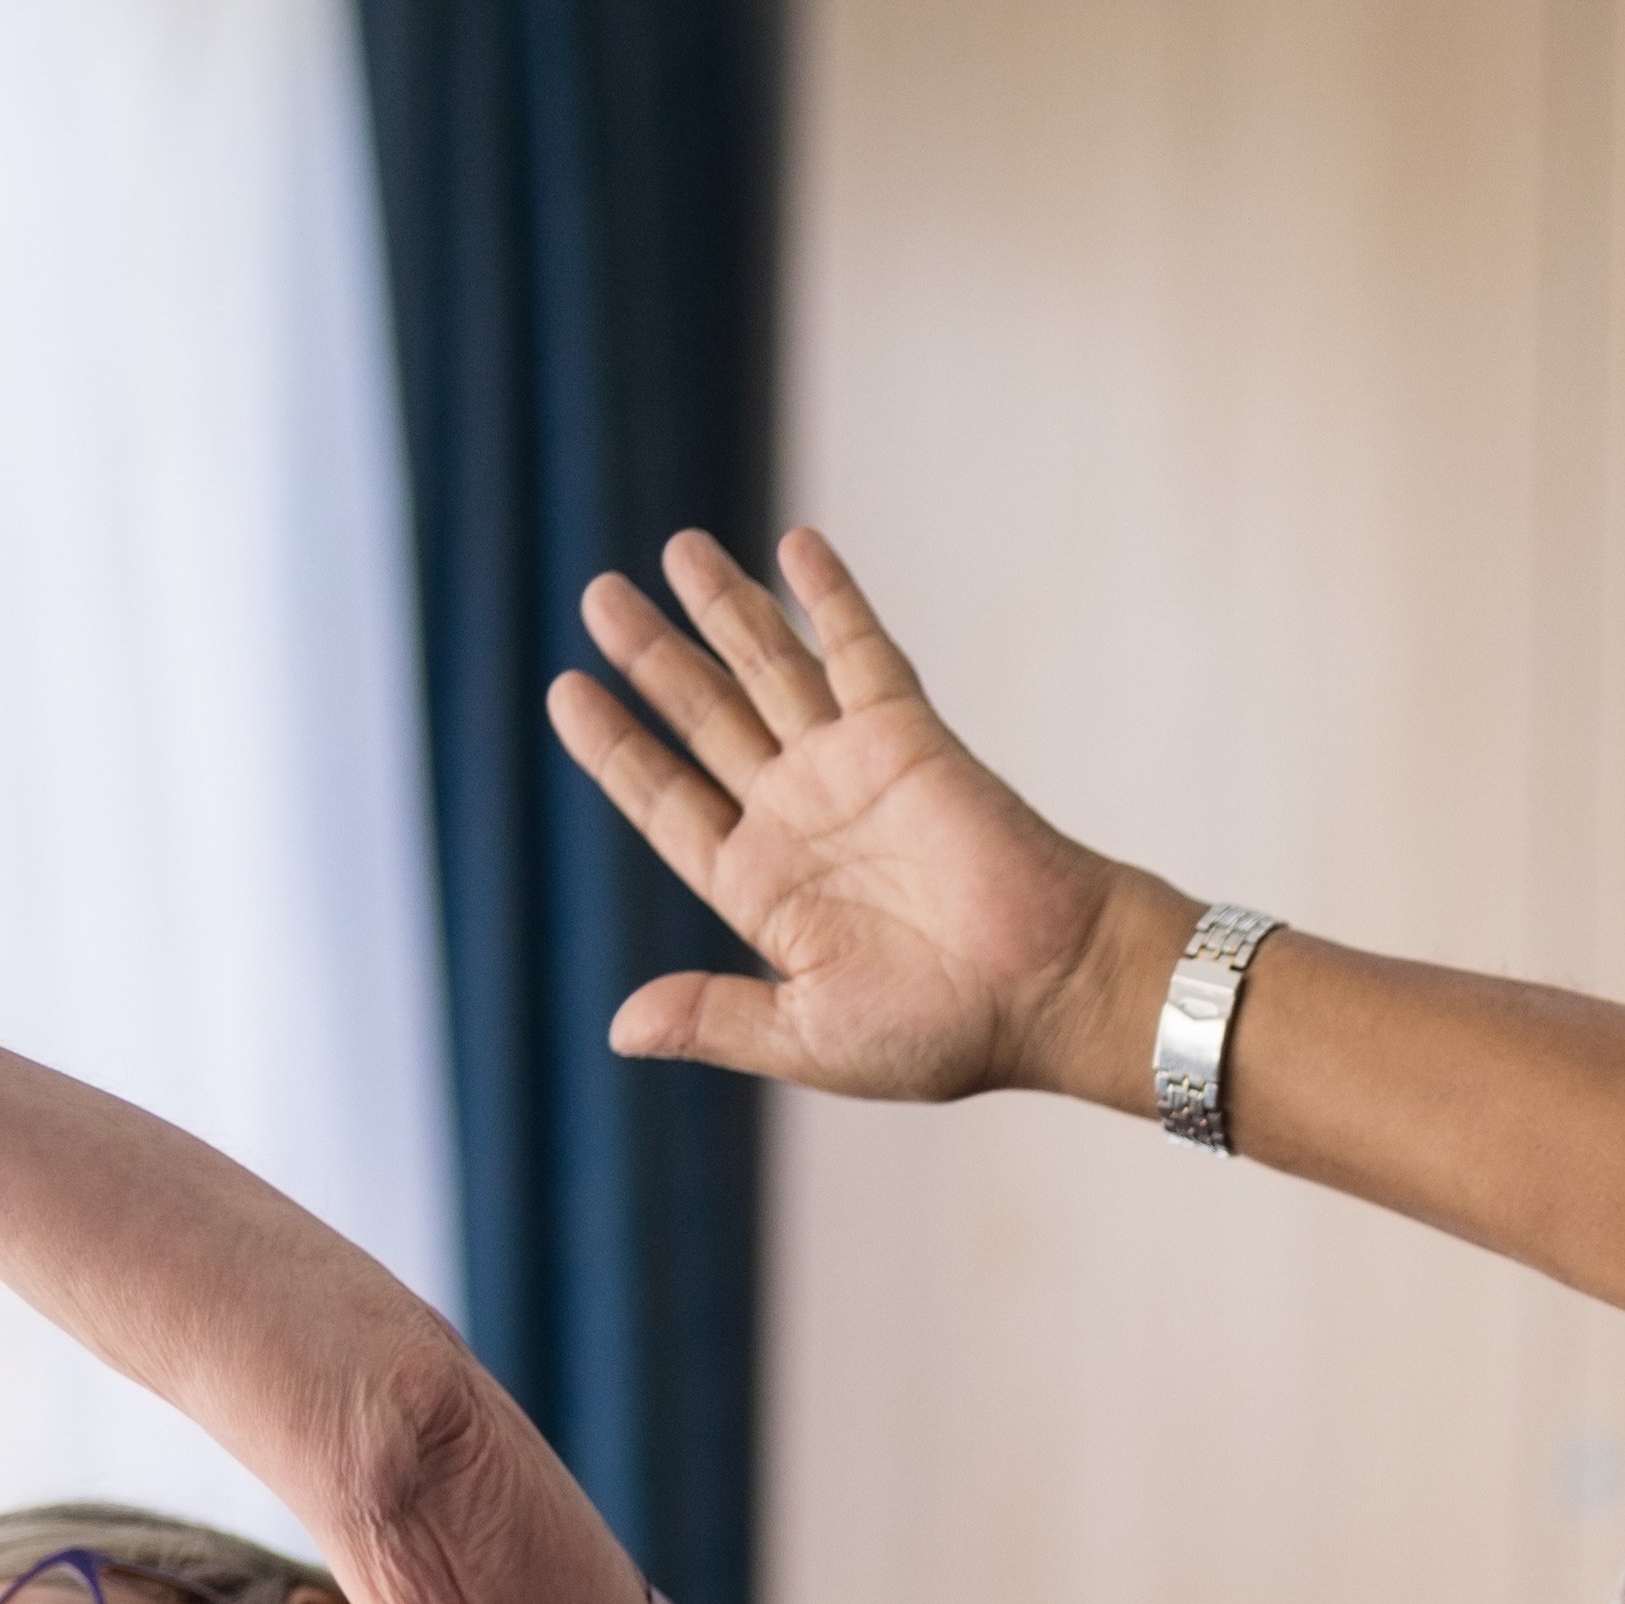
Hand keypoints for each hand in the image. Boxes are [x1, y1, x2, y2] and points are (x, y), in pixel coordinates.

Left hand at [547, 528, 1161, 1107]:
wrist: (1057, 989)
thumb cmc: (948, 1030)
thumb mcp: (811, 1037)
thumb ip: (715, 1019)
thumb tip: (618, 1030)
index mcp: (763, 887)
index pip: (665, 800)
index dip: (615, 746)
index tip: (567, 690)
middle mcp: (800, 817)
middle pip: (706, 715)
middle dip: (654, 655)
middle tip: (600, 594)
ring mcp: (853, 771)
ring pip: (771, 669)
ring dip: (724, 609)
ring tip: (677, 548)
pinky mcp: (909, 739)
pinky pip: (860, 654)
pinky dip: (829, 600)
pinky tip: (795, 546)